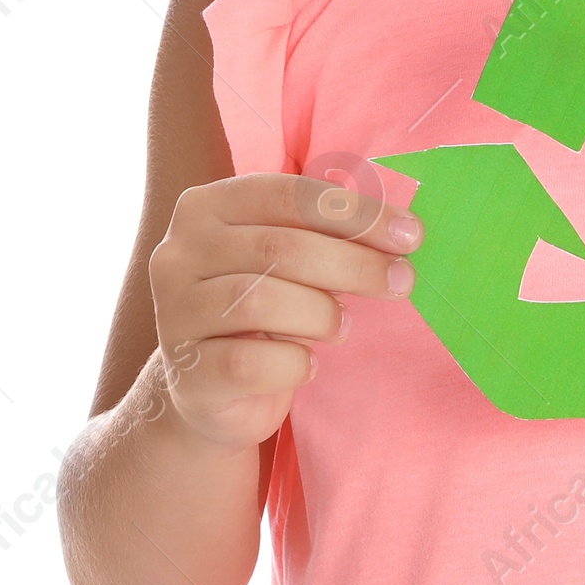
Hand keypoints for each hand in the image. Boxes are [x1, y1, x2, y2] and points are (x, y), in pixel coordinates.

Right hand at [148, 171, 421, 451]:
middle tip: (401, 280)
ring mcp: (174, 313)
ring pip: (262, 301)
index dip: (356, 213)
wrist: (210, 390)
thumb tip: (401, 232)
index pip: (288, 194)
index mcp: (206, 207)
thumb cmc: (262, 306)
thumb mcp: (288, 257)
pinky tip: (306, 364)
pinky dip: (292, 363)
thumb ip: (327, 235)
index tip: (410, 235)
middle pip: (280, 247)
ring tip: (341, 327)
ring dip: (322, 314)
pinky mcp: (185, 371)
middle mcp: (179, 253)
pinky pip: (249, 363)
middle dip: (354, 264)